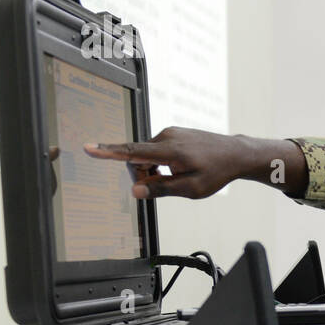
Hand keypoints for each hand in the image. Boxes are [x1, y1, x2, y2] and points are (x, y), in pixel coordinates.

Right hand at [84, 128, 306, 199]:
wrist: (235, 153)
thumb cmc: (216, 172)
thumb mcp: (191, 188)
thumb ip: (161, 189)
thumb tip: (136, 191)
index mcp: (170, 150)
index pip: (131, 151)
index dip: (107, 151)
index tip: (88, 147)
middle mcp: (167, 137)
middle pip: (138, 159)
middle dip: (145, 174)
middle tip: (169, 183)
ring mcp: (170, 133)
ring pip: (147, 155)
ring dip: (154, 169)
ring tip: (180, 174)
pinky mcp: (173, 133)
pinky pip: (156, 150)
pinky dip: (161, 161)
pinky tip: (180, 166)